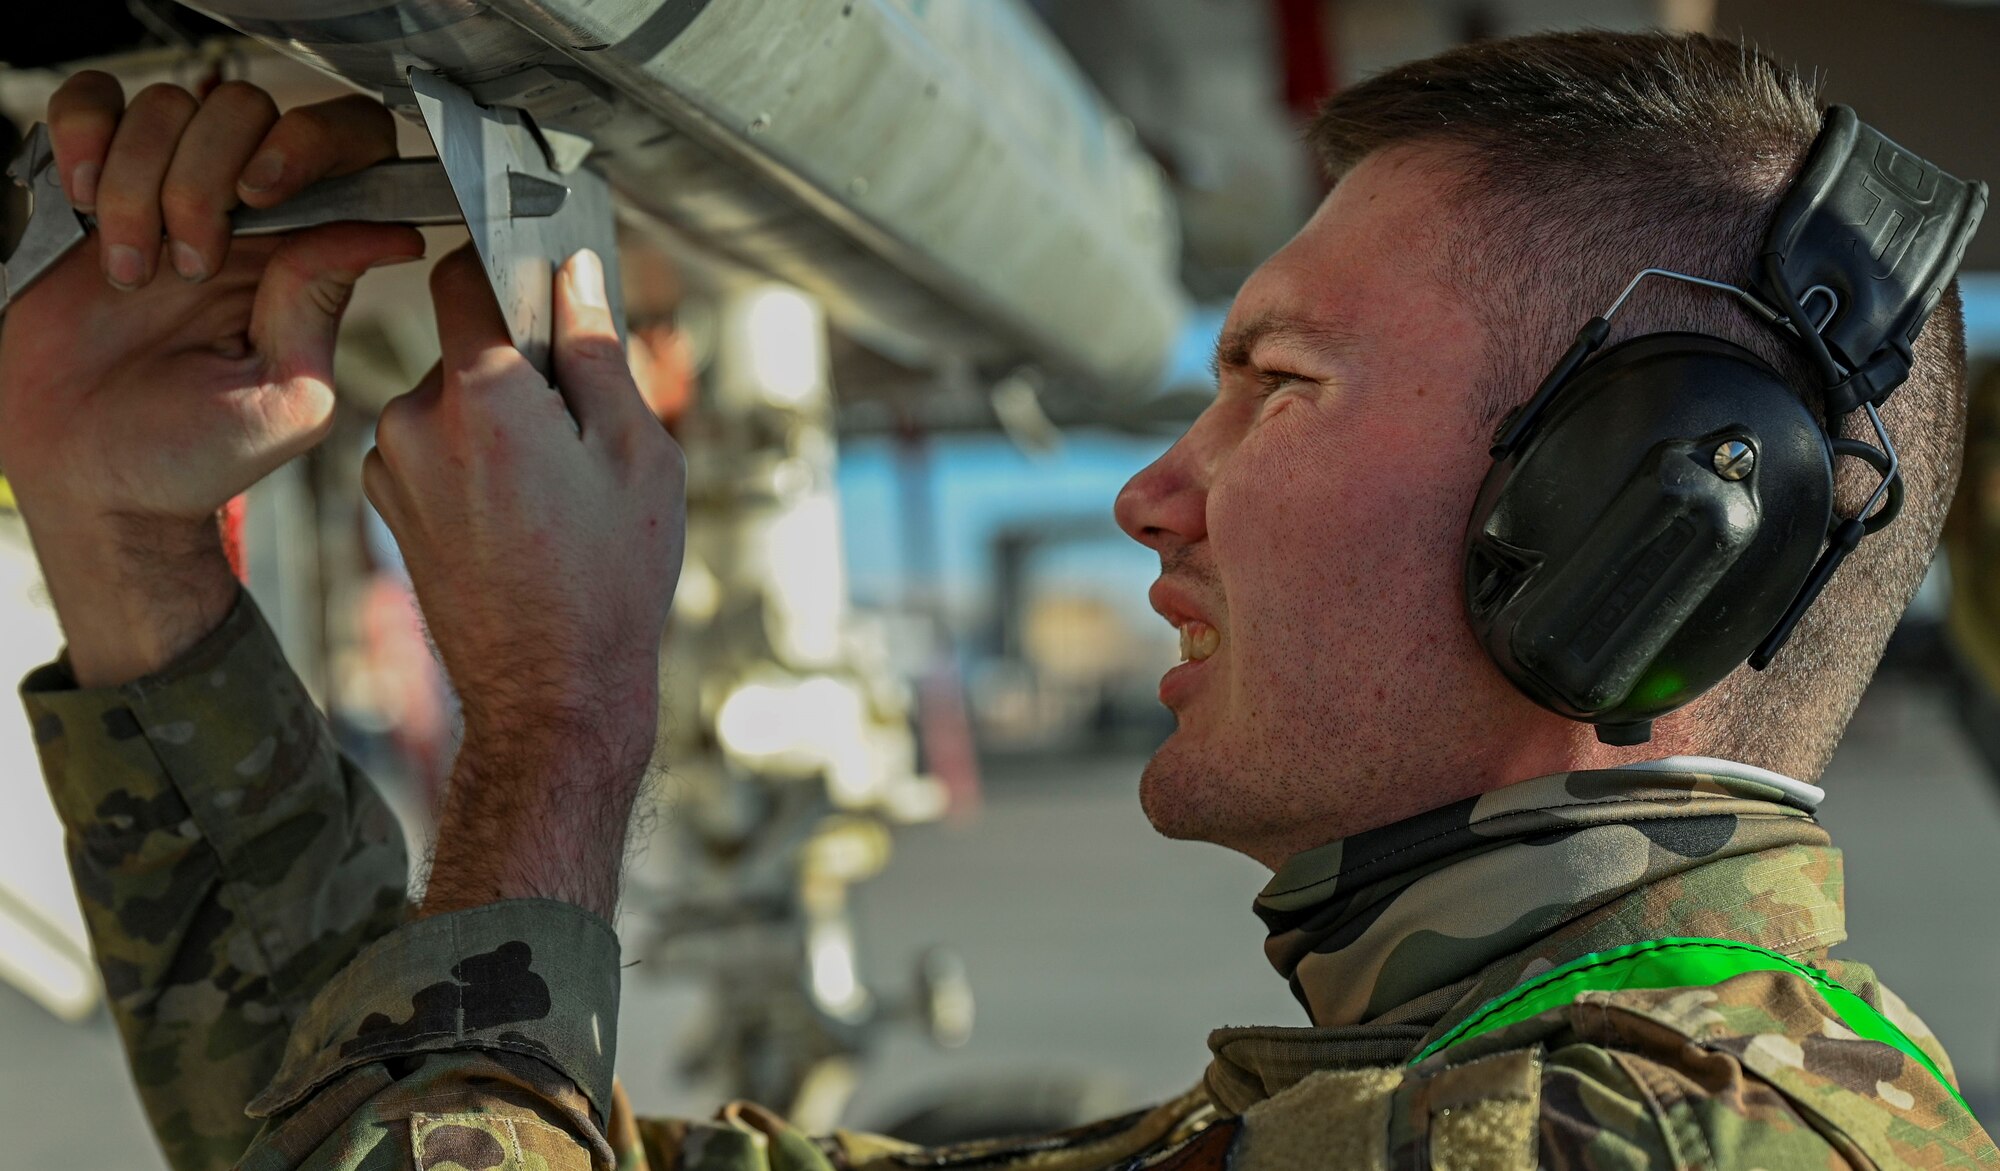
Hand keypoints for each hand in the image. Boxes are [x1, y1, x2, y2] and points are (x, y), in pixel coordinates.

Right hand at [0, 73, 422, 683]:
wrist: (93, 476)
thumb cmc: (194, 452)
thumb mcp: (286, 395)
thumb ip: (323, 304)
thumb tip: (390, 233)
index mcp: (303, 253)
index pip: (341, 144)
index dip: (310, 141)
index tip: (266, 192)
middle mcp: (241, 214)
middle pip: (246, 107)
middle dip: (212, 172)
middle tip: (194, 262)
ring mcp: (164, 193)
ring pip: (170, 106)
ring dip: (144, 181)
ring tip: (135, 271)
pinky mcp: (91, 190)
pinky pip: (92, 104)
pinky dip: (86, 136)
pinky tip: (86, 204)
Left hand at [364, 246, 684, 917]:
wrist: (552, 693)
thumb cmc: (609, 578)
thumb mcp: (637, 454)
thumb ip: (598, 352)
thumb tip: (575, 273)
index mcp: (483, 397)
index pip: (465, 279)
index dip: (508, 272)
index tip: (544, 287)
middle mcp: (416, 422)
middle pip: (467, 349)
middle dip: (521, 371)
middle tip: (581, 432)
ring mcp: (392, 467)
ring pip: (450, 401)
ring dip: (496, 422)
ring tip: (554, 490)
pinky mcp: (387, 505)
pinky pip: (432, 449)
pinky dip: (472, 463)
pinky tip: (520, 517)